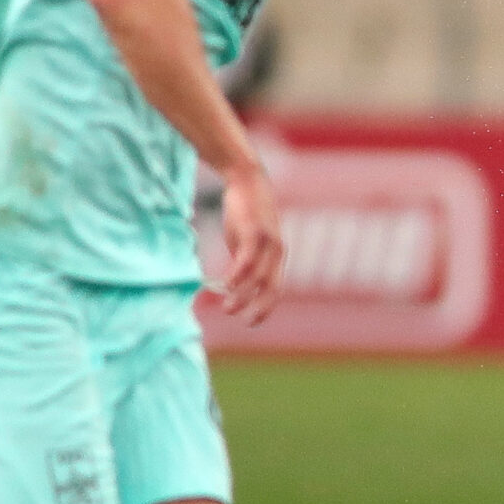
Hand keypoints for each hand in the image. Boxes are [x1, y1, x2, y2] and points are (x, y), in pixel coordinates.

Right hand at [217, 163, 285, 324]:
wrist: (246, 181)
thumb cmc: (243, 214)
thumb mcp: (244, 242)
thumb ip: (242, 262)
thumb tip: (232, 283)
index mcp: (276, 257)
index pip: (275, 288)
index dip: (266, 307)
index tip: (252, 322)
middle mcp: (277, 252)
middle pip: (271, 287)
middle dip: (259, 307)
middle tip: (244, 322)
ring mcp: (268, 242)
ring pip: (257, 277)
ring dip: (242, 295)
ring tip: (227, 309)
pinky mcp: (255, 232)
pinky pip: (247, 259)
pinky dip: (237, 275)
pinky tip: (226, 287)